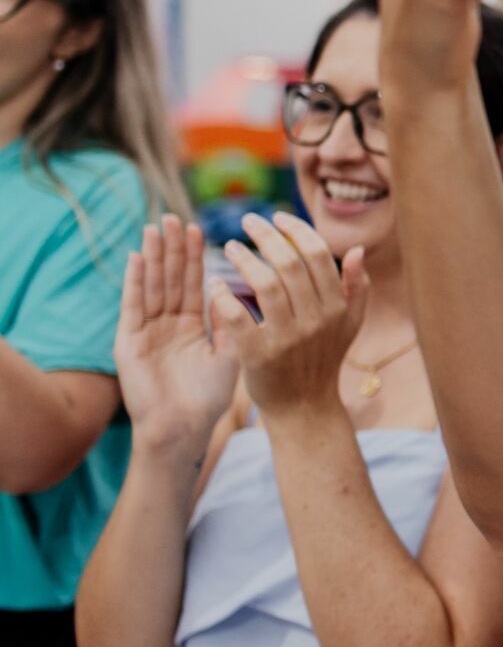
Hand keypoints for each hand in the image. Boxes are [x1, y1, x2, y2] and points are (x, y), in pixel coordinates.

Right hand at [115, 215, 238, 453]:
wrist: (183, 430)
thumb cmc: (208, 398)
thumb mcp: (229, 352)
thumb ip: (230, 319)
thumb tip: (230, 285)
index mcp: (192, 326)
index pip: (194, 283)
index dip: (195, 257)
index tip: (199, 227)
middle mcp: (168, 325)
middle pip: (170, 279)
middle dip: (172, 249)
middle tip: (174, 217)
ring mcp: (147, 332)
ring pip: (151, 286)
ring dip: (152, 257)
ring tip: (154, 228)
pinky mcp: (128, 342)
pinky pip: (132, 306)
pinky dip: (134, 282)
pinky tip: (136, 258)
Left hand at [211, 213, 369, 418]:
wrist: (304, 407)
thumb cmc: (323, 359)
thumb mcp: (349, 323)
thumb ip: (356, 286)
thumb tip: (356, 250)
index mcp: (337, 307)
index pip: (317, 255)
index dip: (296, 230)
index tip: (277, 216)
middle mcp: (316, 320)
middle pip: (290, 264)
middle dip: (268, 235)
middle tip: (248, 221)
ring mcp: (288, 339)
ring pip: (265, 284)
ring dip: (245, 259)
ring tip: (231, 247)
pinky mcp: (259, 356)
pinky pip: (239, 318)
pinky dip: (224, 298)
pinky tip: (214, 284)